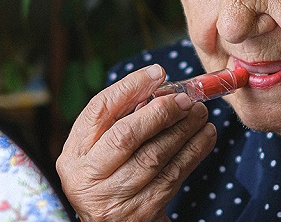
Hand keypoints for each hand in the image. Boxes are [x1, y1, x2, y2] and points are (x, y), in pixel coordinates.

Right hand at [56, 64, 216, 220]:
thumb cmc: (113, 175)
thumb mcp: (103, 149)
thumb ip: (121, 118)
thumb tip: (158, 83)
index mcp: (75, 154)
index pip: (99, 110)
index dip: (130, 87)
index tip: (158, 73)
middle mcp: (89, 177)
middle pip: (127, 135)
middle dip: (161, 112)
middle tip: (186, 98)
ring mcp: (115, 198)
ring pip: (154, 155)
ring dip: (183, 130)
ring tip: (200, 112)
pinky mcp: (142, 211)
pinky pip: (173, 175)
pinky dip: (193, 151)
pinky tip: (205, 135)